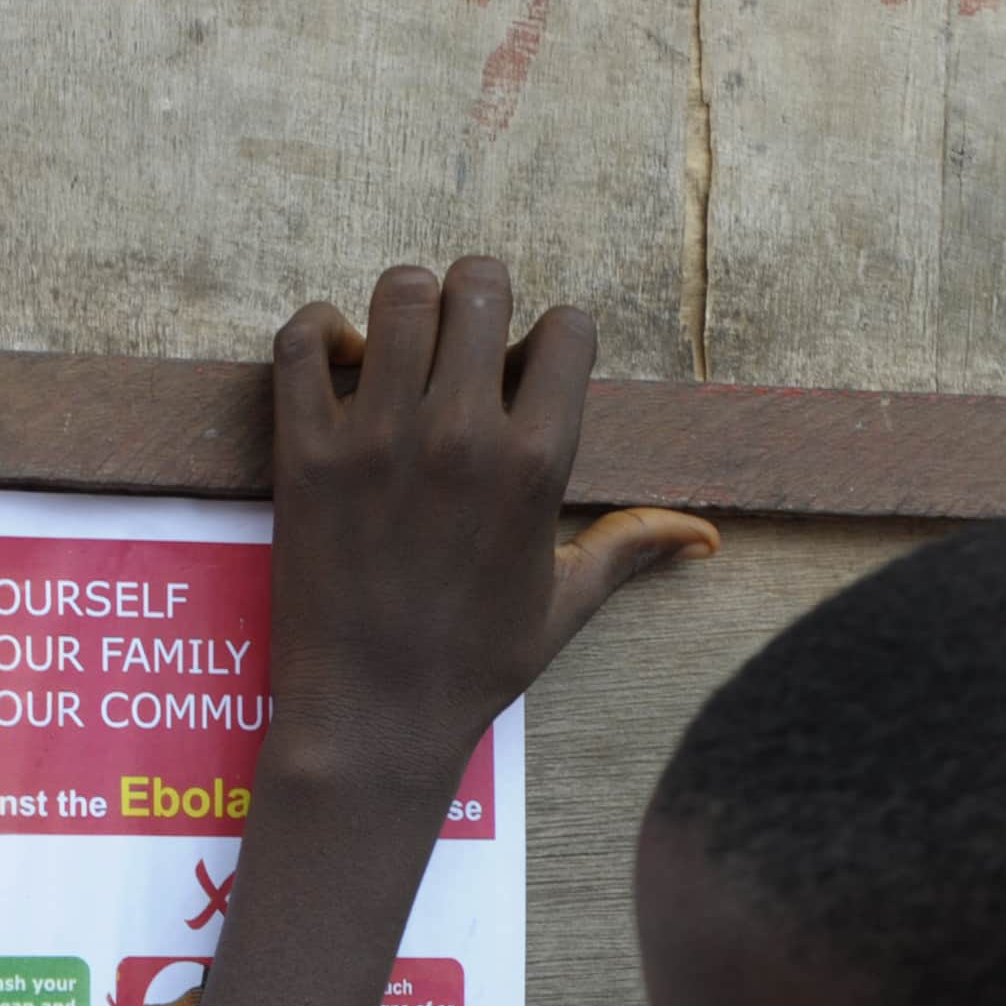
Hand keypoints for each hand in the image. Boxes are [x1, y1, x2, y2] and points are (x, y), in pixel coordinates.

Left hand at [264, 258, 715, 787]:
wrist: (370, 719)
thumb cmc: (470, 668)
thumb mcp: (565, 607)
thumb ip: (628, 548)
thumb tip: (704, 536)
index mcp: (535, 463)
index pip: (568, 327)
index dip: (550, 339)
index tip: (523, 376)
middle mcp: (460, 435)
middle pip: (479, 286)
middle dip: (476, 299)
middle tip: (457, 345)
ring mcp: (376, 439)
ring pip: (397, 295)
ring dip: (402, 307)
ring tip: (396, 348)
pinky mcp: (305, 455)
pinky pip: (301, 341)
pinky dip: (316, 330)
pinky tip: (335, 361)